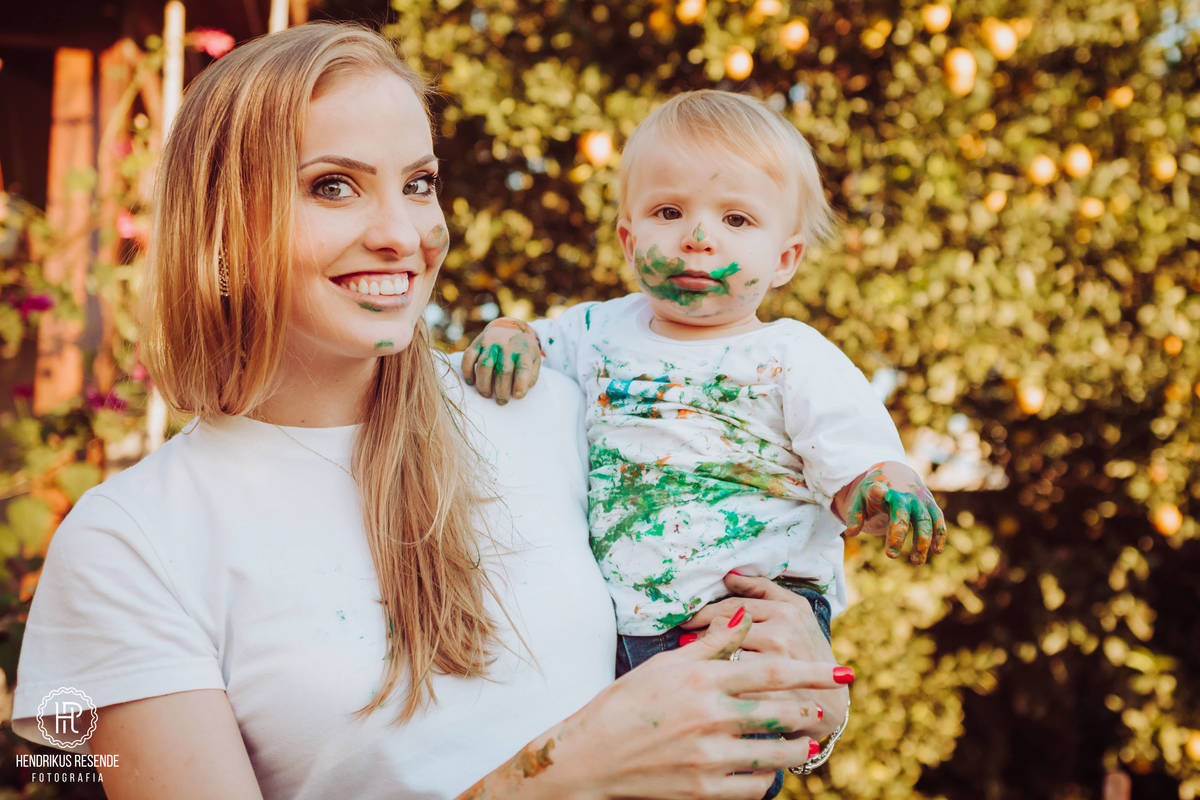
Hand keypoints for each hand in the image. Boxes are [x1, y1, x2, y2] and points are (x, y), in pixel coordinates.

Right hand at [461, 317, 541, 403]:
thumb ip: (531, 375)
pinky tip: (471, 382)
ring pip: (484, 365)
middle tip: (501, 401)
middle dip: (501, 390)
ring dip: (484, 384)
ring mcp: (491, 343)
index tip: (517, 396)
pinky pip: (468, 357)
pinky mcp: (477, 342)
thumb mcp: (534, 360)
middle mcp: (507, 346)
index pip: (523, 368)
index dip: (520, 384)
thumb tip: (519, 392)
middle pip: (503, 371)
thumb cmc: (523, 350)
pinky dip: (467, 371)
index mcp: (523, 351)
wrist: (510, 327)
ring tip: (486, 394)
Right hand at [461, 609, 844, 799]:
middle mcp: (709, 714)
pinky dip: (768, 779)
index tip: (841, 673)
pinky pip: (754, 786)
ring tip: (806, 744)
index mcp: (701, 679)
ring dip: (798, 748)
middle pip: (780, 712)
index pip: (770, 671)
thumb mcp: (665, 665)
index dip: (811, 672)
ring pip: (775, 753)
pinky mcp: (703, 788)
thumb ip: (711, 645)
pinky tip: (771, 771)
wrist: (590, 756)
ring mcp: (707, 755)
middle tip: (826, 711)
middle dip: (811, 712)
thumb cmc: (626, 703)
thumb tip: (745, 619)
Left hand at [680, 573, 848, 739]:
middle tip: (685, 639)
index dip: (704, 613)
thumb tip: (729, 575)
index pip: (732, 606)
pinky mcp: (771, 693)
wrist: (831, 702)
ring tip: (695, 659)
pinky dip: (717, 680)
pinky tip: (710, 682)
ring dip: (706, 656)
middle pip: (724, 627)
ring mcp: (777, 663)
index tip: (688, 621)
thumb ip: (763, 589)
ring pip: (724, 653)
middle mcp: (783, 633)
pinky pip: (732, 681)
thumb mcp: (796, 612)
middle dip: (700, 633)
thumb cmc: (807, 651)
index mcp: (787, 610)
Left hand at [836, 461, 946, 563]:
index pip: (878, 491)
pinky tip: (936, 550)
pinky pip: (937, 519)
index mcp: (881, 490)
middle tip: (890, 555)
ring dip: (922, 542)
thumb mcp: (860, 500)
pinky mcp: (930, 504)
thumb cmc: (874, 492)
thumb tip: (850, 533)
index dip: (877, 491)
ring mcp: (919, 499)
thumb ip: (854, 515)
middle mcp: (903, 494)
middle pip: (902, 514)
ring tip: (916, 562)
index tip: (877, 491)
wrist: (896, 474)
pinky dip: (939, 534)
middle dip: (897, 535)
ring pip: (924, 520)